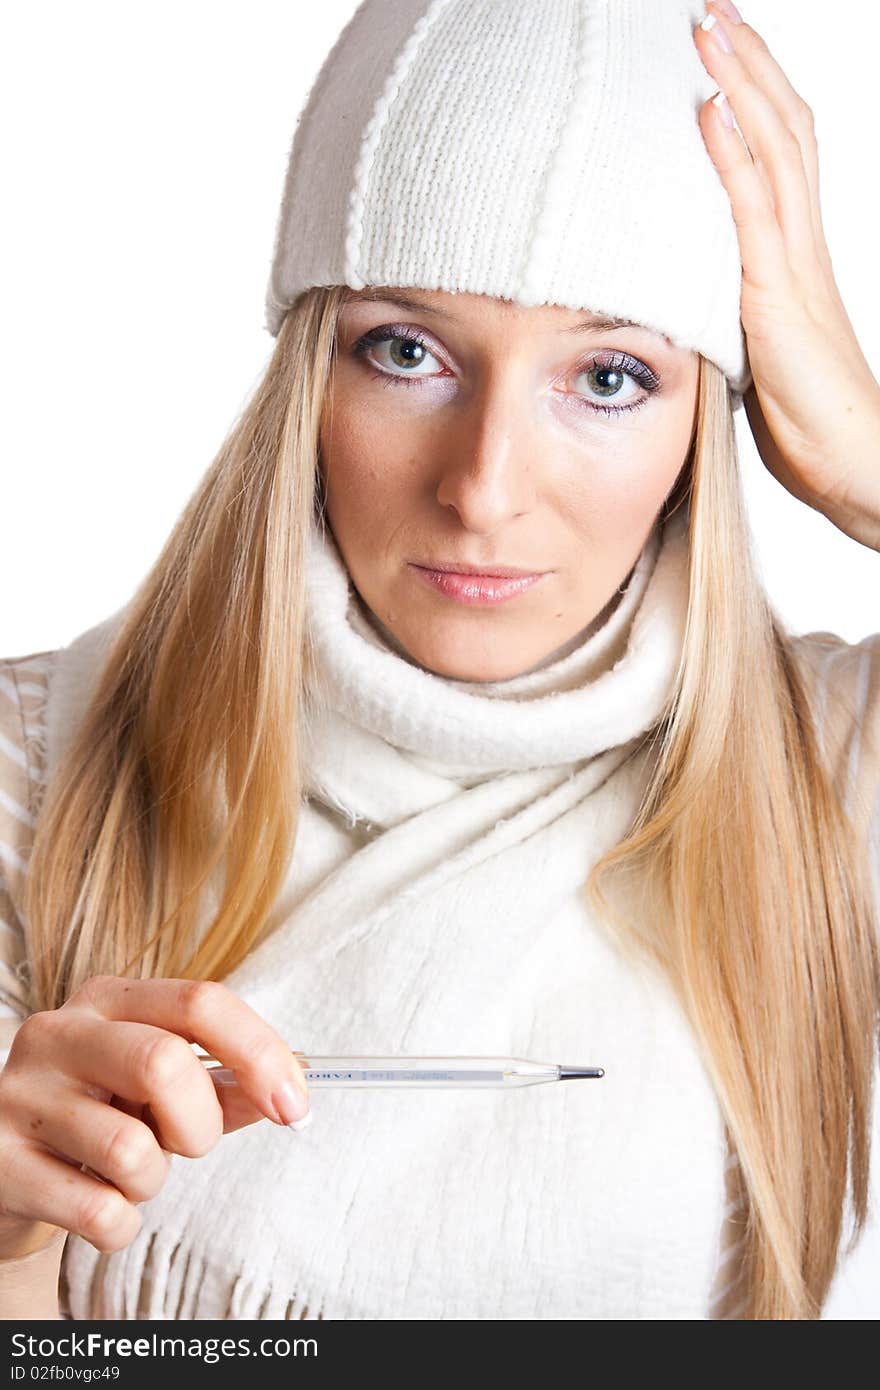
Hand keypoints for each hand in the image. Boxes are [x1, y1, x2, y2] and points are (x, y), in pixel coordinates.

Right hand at [0, 976, 310, 1258]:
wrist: (6, 1169)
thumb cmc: (97, 1117)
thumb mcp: (157, 1088)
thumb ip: (223, 1085)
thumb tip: (287, 1094)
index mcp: (109, 999)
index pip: (200, 1002)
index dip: (259, 1054)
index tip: (294, 1106)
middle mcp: (59, 1034)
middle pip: (164, 1063)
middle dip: (200, 1123)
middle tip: (187, 1144)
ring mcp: (20, 1097)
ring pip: (130, 1149)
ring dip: (152, 1181)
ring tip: (127, 1173)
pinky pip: (99, 1213)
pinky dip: (120, 1225)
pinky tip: (98, 1207)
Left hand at [694, 0, 879, 550]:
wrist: (854, 461)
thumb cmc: (807, 418)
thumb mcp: (752, 347)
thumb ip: (725, 308)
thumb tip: (679, 296)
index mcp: (793, 253)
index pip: (777, 149)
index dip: (752, 93)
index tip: (717, 46)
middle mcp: (801, 243)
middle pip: (782, 125)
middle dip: (747, 59)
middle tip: (710, 5)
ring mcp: (794, 263)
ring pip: (775, 147)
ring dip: (740, 79)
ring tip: (709, 23)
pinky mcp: (780, 295)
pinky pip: (756, 210)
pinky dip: (732, 155)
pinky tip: (708, 109)